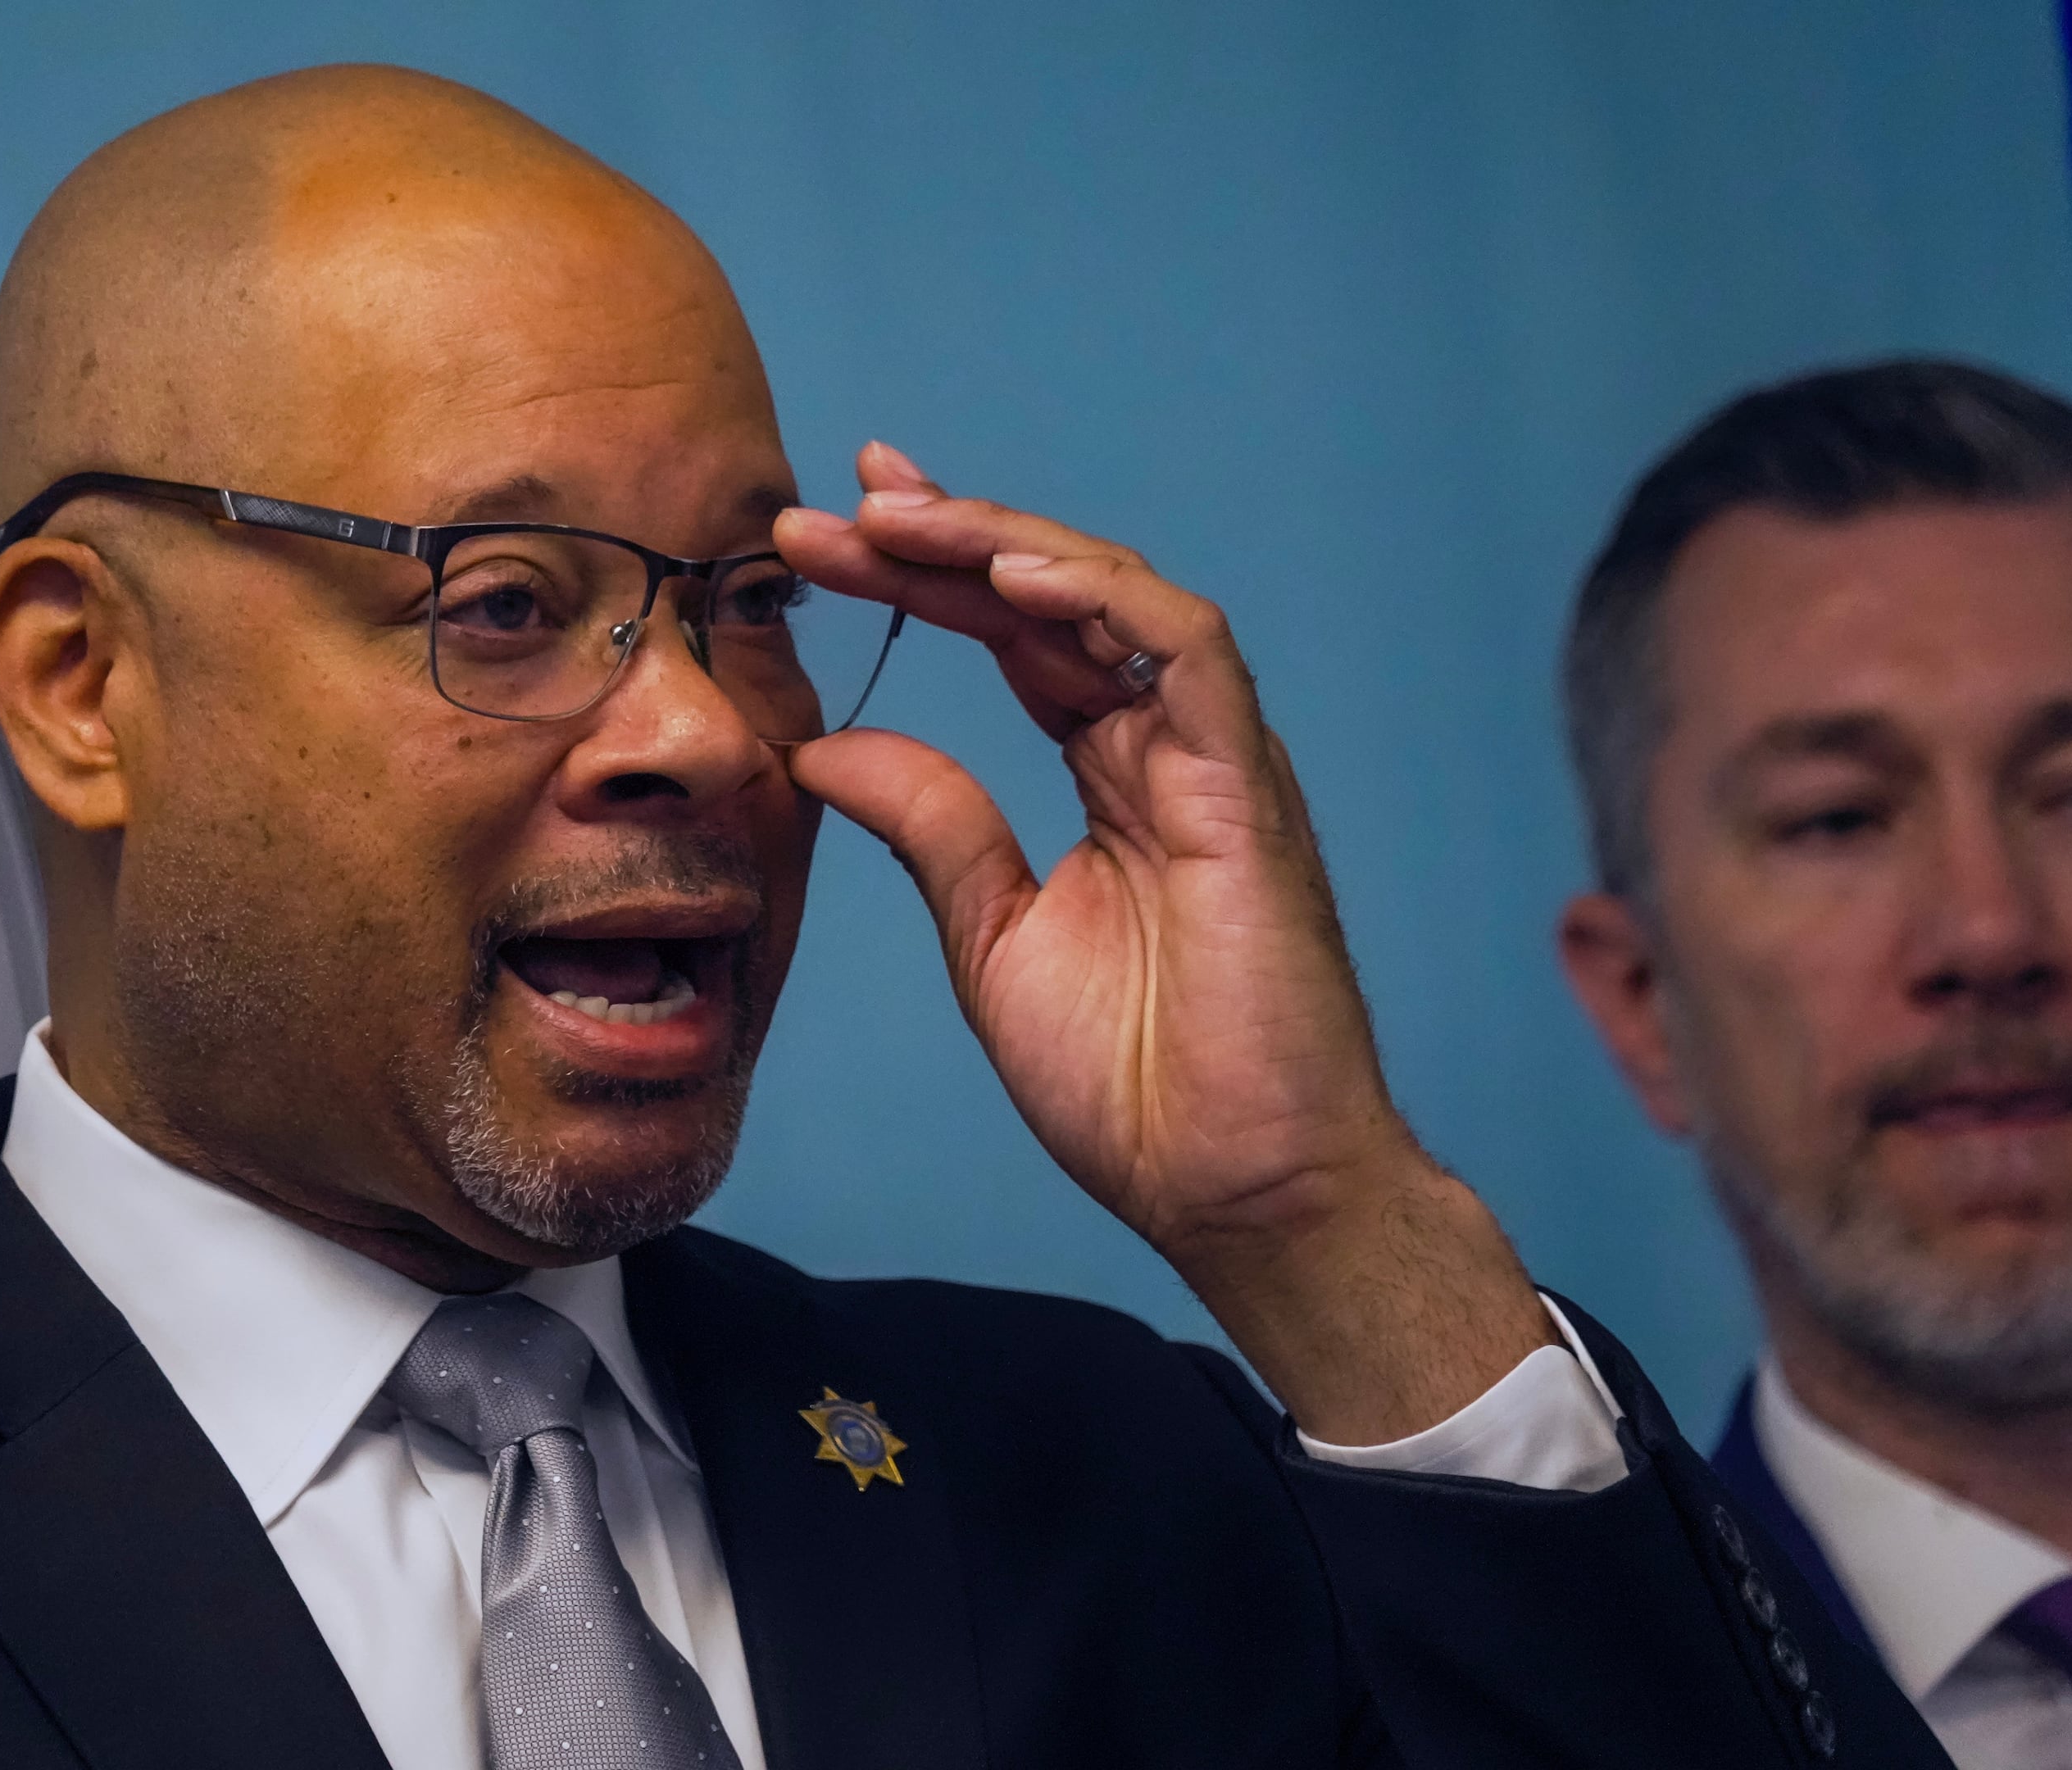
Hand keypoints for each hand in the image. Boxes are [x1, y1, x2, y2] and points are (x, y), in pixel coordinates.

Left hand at [773, 443, 1552, 1441]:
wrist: (1233, 1191)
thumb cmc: (1138, 1087)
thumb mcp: (993, 936)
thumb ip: (930, 826)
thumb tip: (823, 746)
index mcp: (1113, 780)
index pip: (1014, 639)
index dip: (925, 576)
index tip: (822, 540)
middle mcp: (1168, 750)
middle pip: (1052, 600)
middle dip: (944, 537)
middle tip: (835, 498)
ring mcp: (1215, 764)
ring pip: (1116, 600)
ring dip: (1005, 544)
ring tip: (897, 515)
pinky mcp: (1249, 796)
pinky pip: (1190, 656)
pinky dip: (1105, 600)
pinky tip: (1013, 574)